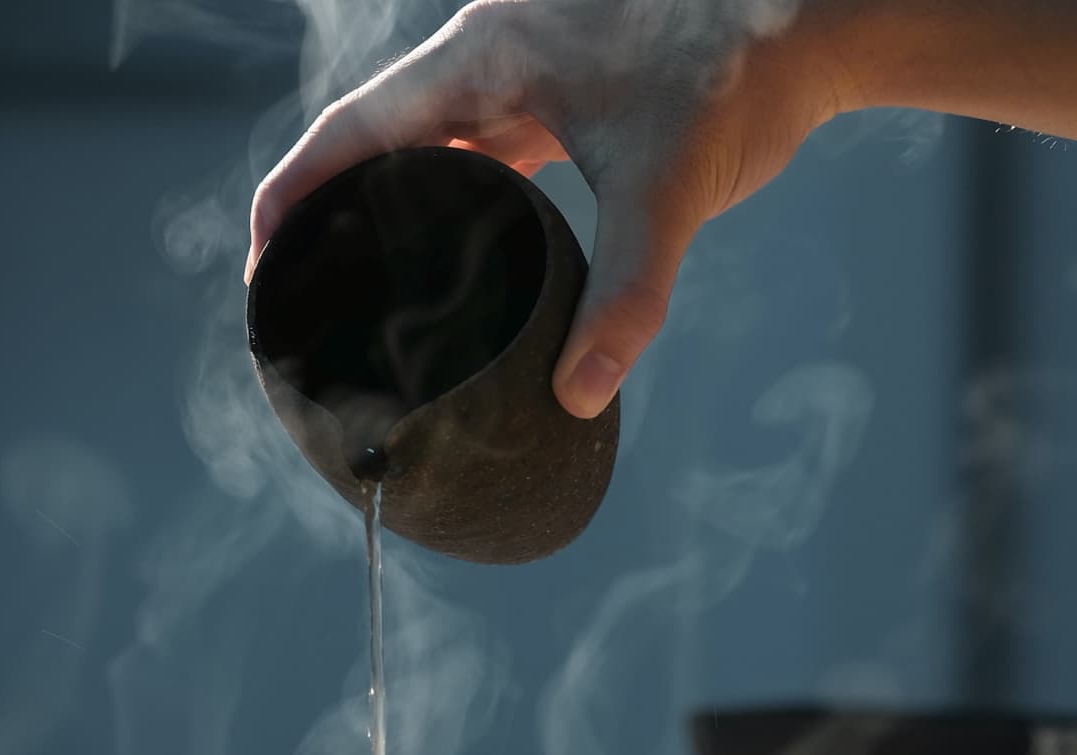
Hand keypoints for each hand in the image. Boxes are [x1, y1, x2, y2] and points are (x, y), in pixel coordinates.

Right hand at [245, 0, 844, 417]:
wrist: (811, 21)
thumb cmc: (739, 78)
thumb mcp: (667, 192)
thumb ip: (625, 299)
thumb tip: (578, 395)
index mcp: (483, 57)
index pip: (353, 129)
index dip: (295, 195)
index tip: (264, 265)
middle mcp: (490, 56)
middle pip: (380, 138)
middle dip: (336, 210)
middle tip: (311, 292)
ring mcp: (528, 69)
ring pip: (434, 142)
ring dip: (399, 204)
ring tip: (371, 281)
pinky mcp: (567, 89)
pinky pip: (488, 143)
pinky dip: (463, 194)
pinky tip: (463, 245)